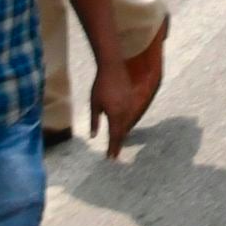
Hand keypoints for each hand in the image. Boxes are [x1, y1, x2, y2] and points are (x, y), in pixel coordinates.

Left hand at [89, 33, 160, 155]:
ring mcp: (130, 106)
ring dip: (122, 134)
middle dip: (118, 143)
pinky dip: (125, 124)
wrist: (113, 68)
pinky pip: (129, 116)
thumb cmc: (100, 86)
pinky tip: (122, 126)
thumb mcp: (94, 104)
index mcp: (115, 114)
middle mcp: (125, 112)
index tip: (110, 158)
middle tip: (113, 154)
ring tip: (117, 143)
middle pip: (122, 132)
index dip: (112, 147)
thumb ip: (94, 121)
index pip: (115, 135)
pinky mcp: (132, 100)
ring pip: (127, 124)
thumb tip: (93, 136)